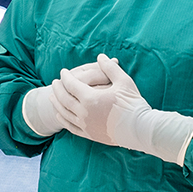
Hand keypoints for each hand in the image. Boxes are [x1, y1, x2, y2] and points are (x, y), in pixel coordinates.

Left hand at [51, 54, 192, 164]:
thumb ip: (110, 68)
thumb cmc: (133, 104)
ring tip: (52, 97)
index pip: (71, 85)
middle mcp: (84, 113)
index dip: (66, 77)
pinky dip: (63, 120)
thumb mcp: (123, 81)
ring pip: (65, 113)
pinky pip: (71, 127)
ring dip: (57, 104)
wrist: (140, 129)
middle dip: (58, 89)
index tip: (63, 72)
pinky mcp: (90, 135)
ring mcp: (86, 125)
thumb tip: (101, 57)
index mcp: (90, 98)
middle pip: (64, 99)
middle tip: (55, 82)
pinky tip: (60, 115)